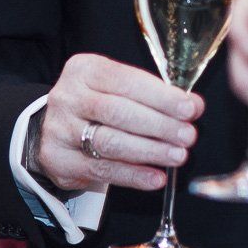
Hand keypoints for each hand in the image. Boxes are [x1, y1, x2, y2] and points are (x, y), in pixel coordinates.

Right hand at [30, 53, 202, 193]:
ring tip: (177, 156)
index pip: (126, 80)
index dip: (161, 96)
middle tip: (187, 136)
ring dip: (149, 151)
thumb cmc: (95, 106)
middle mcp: (68, 96)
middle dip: (159, 125)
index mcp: (84, 70)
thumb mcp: (117, 88)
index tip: (190, 108)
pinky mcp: (59, 159)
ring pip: (109, 142)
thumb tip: (193, 105)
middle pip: (117, 111)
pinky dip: (133, 175)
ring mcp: (60, 129)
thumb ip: (151, 95)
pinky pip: (101, 169)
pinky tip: (155, 177)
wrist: (54, 129)